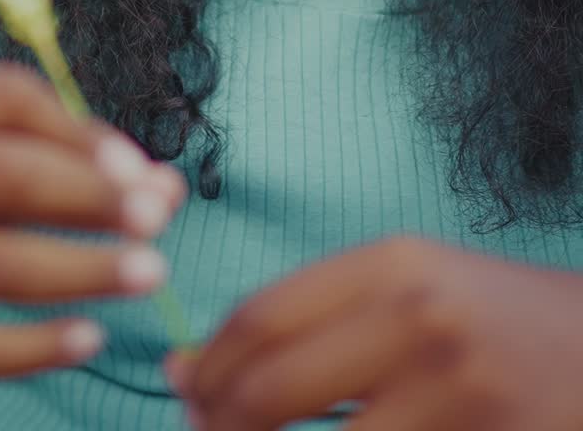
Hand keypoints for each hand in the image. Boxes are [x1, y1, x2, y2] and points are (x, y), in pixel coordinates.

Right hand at [0, 63, 186, 379]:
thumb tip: (158, 182)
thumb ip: (27, 156)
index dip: (78, 129)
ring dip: (84, 269)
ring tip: (151, 270)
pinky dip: (31, 347)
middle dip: (92, 195)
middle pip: (5, 174)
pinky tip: (88, 337)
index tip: (137, 164)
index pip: (2, 98)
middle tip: (159, 213)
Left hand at [165, 234, 582, 429]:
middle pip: (271, 387)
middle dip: (218, 425)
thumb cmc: (493, 320)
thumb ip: (318, 317)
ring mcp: (454, 388)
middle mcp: (418, 316)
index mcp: (394, 264)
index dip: (207, 366)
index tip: (185, 392)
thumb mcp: (415, 287)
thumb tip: (190, 366)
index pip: (261, 317)